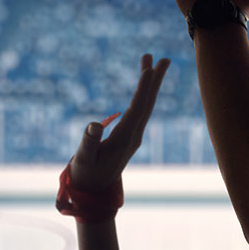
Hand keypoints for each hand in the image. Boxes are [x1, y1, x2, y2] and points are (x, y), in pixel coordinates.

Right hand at [67, 53, 169, 193]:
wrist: (94, 191)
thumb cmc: (85, 174)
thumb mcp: (83, 160)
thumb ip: (88, 142)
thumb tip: (94, 125)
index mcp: (123, 139)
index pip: (137, 109)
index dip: (143, 89)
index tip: (149, 69)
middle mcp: (134, 136)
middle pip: (148, 104)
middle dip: (154, 80)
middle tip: (164, 58)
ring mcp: (134, 135)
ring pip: (146, 106)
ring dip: (151, 84)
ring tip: (154, 62)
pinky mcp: (131, 135)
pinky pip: (141, 110)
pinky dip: (144, 94)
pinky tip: (146, 85)